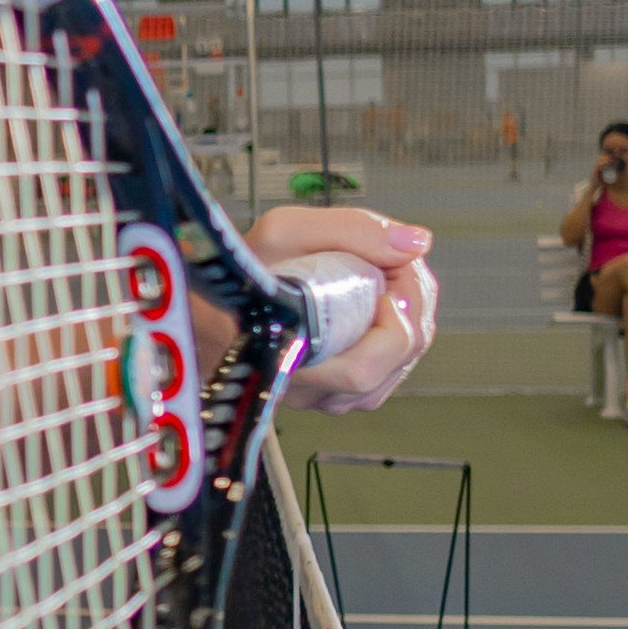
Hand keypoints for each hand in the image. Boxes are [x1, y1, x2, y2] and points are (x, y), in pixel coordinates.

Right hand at [250, 203, 436, 413]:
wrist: (210, 307)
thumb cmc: (240, 273)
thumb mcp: (284, 230)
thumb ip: (352, 230)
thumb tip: (417, 244)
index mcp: (289, 362)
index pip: (366, 367)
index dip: (395, 314)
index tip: (388, 268)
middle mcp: (310, 392)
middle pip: (394, 364)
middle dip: (410, 305)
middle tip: (393, 266)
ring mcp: (326, 398)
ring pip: (397, 370)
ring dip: (407, 319)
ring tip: (385, 284)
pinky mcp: (336, 394)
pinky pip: (388, 373)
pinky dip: (397, 334)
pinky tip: (380, 307)